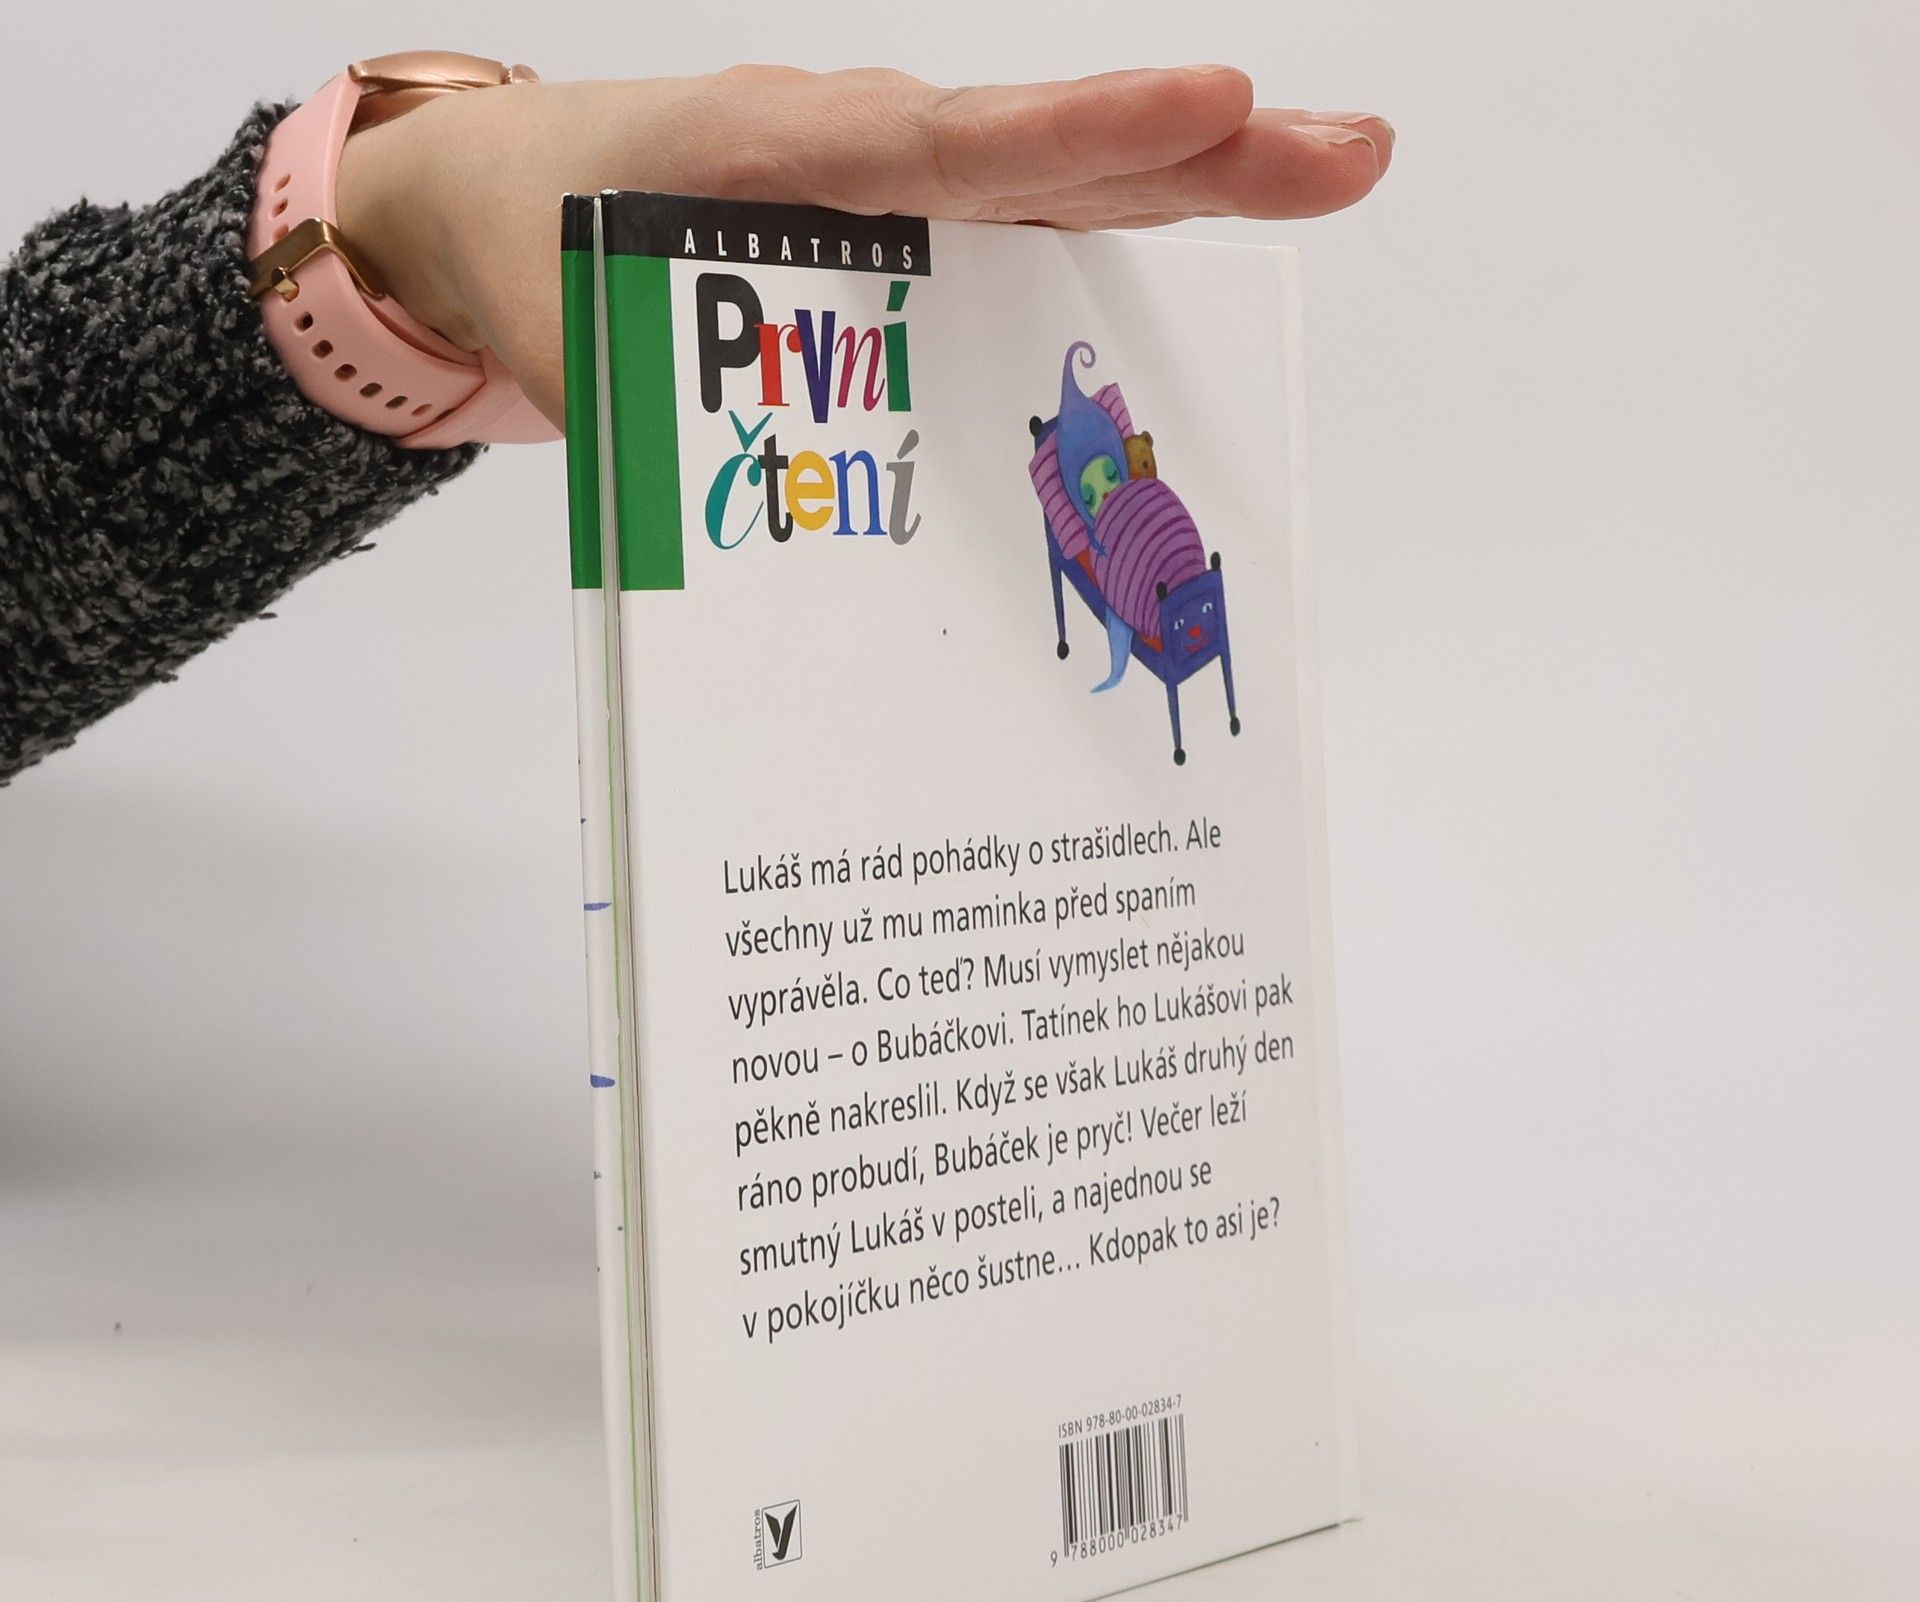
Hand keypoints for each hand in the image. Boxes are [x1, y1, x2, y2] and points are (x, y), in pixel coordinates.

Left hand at [335, 65, 1393, 429]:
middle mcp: (858, 156)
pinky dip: (1111, 242)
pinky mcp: (898, 234)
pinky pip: (1015, 236)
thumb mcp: (578, 343)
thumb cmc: (534, 247)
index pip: (951, 147)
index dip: (1082, 138)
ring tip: (1324, 179)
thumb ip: (675, 425)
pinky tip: (1203, 267)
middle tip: (1347, 155)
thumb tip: (789, 556)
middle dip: (1198, 154)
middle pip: (1047, 154)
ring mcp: (890, 190)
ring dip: (1184, 194)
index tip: (1212, 110)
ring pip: (1053, 188)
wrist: (488, 200)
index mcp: (776, 155)